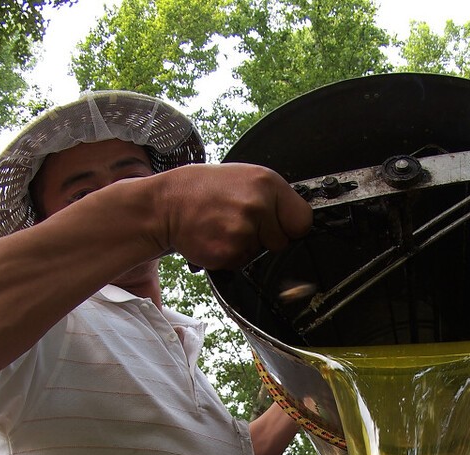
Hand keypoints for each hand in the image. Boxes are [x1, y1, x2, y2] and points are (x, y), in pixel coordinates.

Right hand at [157, 163, 312, 269]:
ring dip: (245, 246)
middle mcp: (258, 205)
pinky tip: (215, 237)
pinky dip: (229, 255)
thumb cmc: (203, 190)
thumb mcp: (245, 178)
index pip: (302, 220)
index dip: (290, 225)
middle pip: (282, 241)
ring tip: (224, 225)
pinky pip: (241, 262)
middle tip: (240, 221)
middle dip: (265, 237)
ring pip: (260, 253)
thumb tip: (298, 220)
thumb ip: (273, 197)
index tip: (278, 224)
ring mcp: (243, 230)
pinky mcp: (229, 252)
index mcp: (267, 183)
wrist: (166, 203)